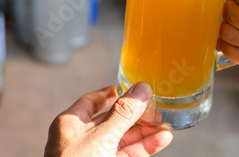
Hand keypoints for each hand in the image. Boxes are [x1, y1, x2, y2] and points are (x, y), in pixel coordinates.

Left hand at [44, 83, 172, 156]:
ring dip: (145, 132)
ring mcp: (95, 156)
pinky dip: (145, 148)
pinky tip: (162, 140)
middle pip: (113, 120)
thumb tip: (141, 88)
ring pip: (124, 139)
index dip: (113, 93)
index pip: (92, 101)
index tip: (133, 88)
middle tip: (158, 108)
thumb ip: (123, 114)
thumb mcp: (101, 137)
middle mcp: (81, 139)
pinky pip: (128, 155)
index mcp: (70, 124)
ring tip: (167, 125)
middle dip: (137, 115)